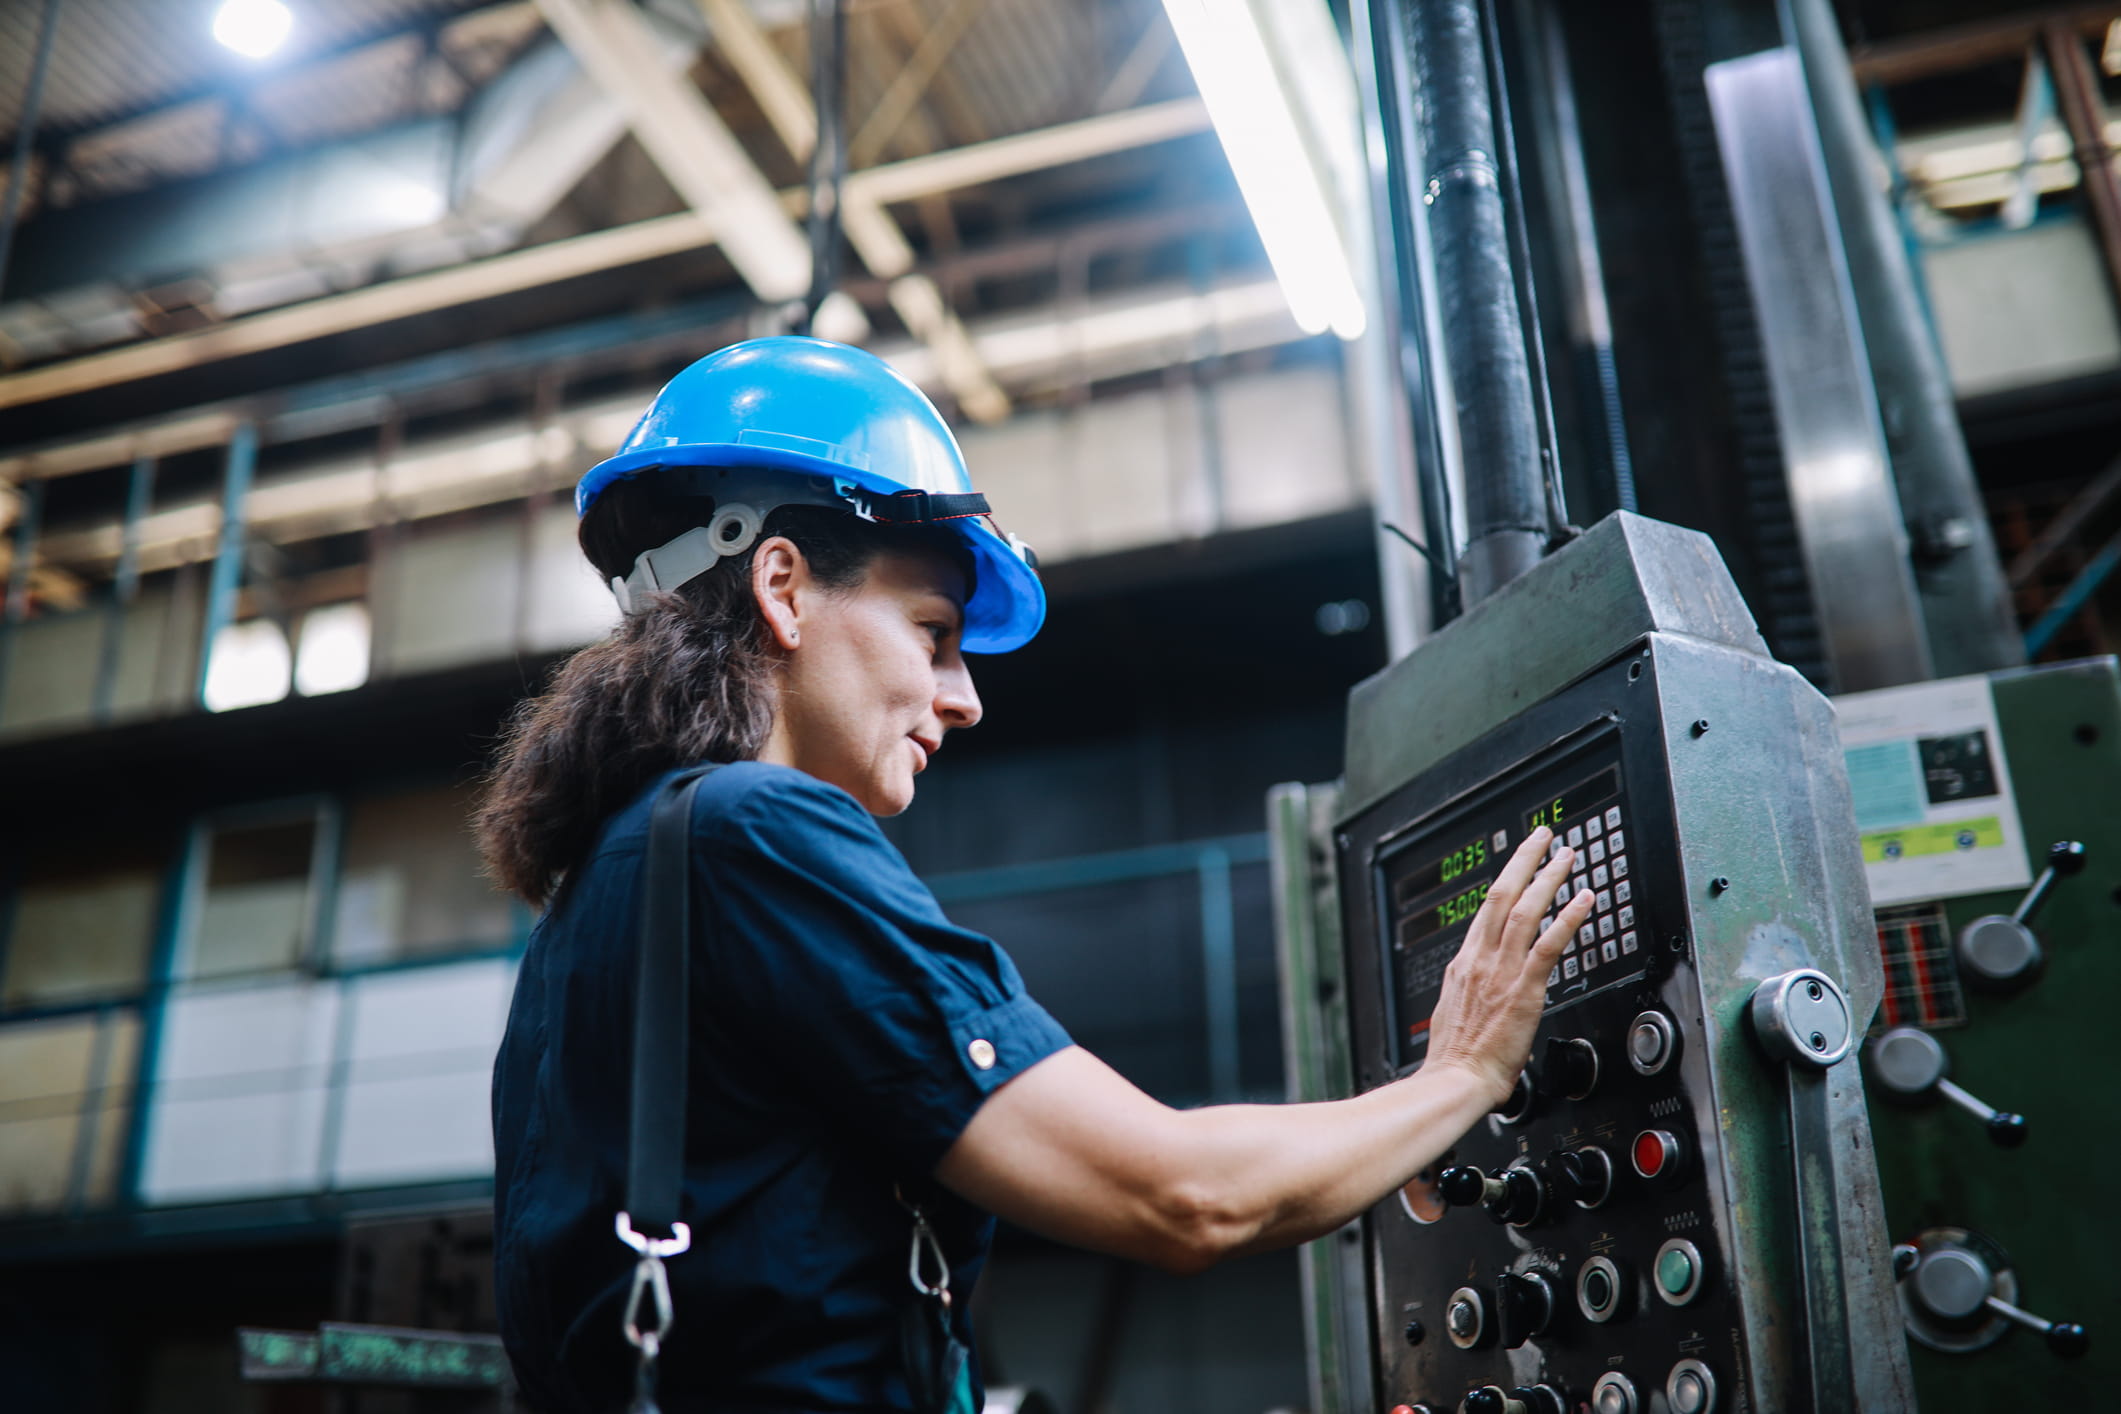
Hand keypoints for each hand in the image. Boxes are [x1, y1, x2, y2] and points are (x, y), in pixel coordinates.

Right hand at [1421, 827, 1592, 1109]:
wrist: (1455, 1079)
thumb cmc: (1456, 1058)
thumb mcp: (1455, 1012)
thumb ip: (1472, 992)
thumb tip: (1480, 989)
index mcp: (1464, 964)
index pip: (1486, 911)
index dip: (1506, 882)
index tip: (1521, 864)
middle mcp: (1481, 959)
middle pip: (1502, 895)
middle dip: (1524, 860)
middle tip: (1544, 837)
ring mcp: (1501, 971)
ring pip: (1526, 910)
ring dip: (1549, 878)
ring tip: (1567, 857)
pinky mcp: (1523, 989)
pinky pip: (1549, 944)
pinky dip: (1567, 918)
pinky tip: (1584, 901)